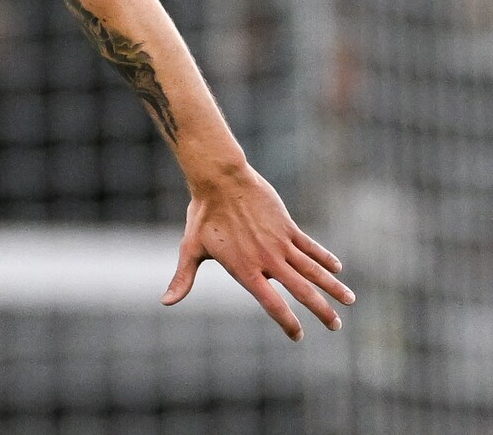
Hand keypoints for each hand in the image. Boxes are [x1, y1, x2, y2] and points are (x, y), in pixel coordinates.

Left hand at [163, 166, 353, 339]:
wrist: (219, 179)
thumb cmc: (202, 215)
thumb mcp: (190, 248)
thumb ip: (183, 278)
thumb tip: (165, 302)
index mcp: (245, 269)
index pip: (272, 304)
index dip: (286, 321)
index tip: (298, 335)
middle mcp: (267, 259)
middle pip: (301, 292)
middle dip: (321, 311)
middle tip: (335, 326)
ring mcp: (280, 242)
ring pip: (313, 270)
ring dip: (333, 286)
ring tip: (350, 301)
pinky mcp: (287, 226)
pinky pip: (310, 246)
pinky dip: (325, 257)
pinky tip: (337, 268)